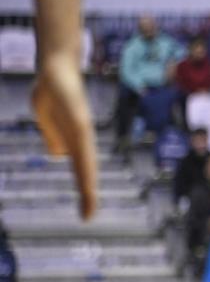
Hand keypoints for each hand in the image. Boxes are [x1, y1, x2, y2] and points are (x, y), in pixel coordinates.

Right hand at [31, 54, 97, 218]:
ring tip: (89, 199)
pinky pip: (80, 136)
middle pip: (86, 169)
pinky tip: (80, 165)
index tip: (86, 214)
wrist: (56, 65)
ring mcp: (81, 125)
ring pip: (86, 156)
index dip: (84, 191)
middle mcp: (82, 136)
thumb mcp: (48, 120)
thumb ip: (54, 137)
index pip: (82, 170)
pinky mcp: (77, 113)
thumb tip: (59, 155)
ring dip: (86, 178)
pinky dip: (81, 152)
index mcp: (75, 140)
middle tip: (89, 217)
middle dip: (88, 193)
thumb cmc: (53, 91)